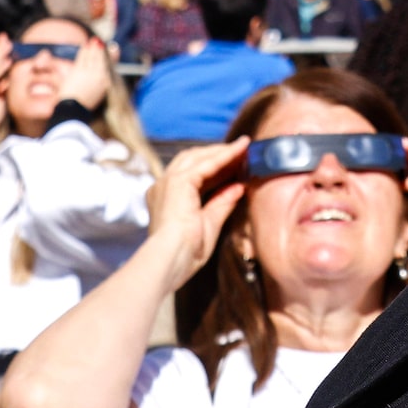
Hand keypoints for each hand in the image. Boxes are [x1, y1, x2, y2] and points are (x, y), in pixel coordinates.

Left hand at [59, 36, 116, 111]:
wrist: (74, 109)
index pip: (110, 64)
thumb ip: (103, 80)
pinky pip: (83, 56)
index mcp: (106, 82)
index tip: (112, 48)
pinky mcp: (79, 70)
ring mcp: (89, 72)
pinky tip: (85, 45)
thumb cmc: (86, 103)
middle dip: (100, 49)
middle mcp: (100, 75)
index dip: (112, 55)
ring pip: (92, 56)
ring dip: (93, 47)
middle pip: (101, 58)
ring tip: (93, 41)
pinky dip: (85, 50)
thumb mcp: (99, 93)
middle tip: (99, 41)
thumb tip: (105, 72)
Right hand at [147, 139, 249, 284]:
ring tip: (244, 146)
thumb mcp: (209, 225)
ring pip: (198, 157)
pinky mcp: (178, 181)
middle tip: (242, 150)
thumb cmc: (185, 253)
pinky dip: (225, 155)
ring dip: (222, 151)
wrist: (170, 260)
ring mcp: (168, 182)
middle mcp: (163, 186)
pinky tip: (240, 151)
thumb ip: (222, 204)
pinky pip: (206, 163)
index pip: (191, 176)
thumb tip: (238, 188)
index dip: (214, 168)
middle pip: (192, 160)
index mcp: (165, 199)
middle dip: (217, 154)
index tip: (235, 164)